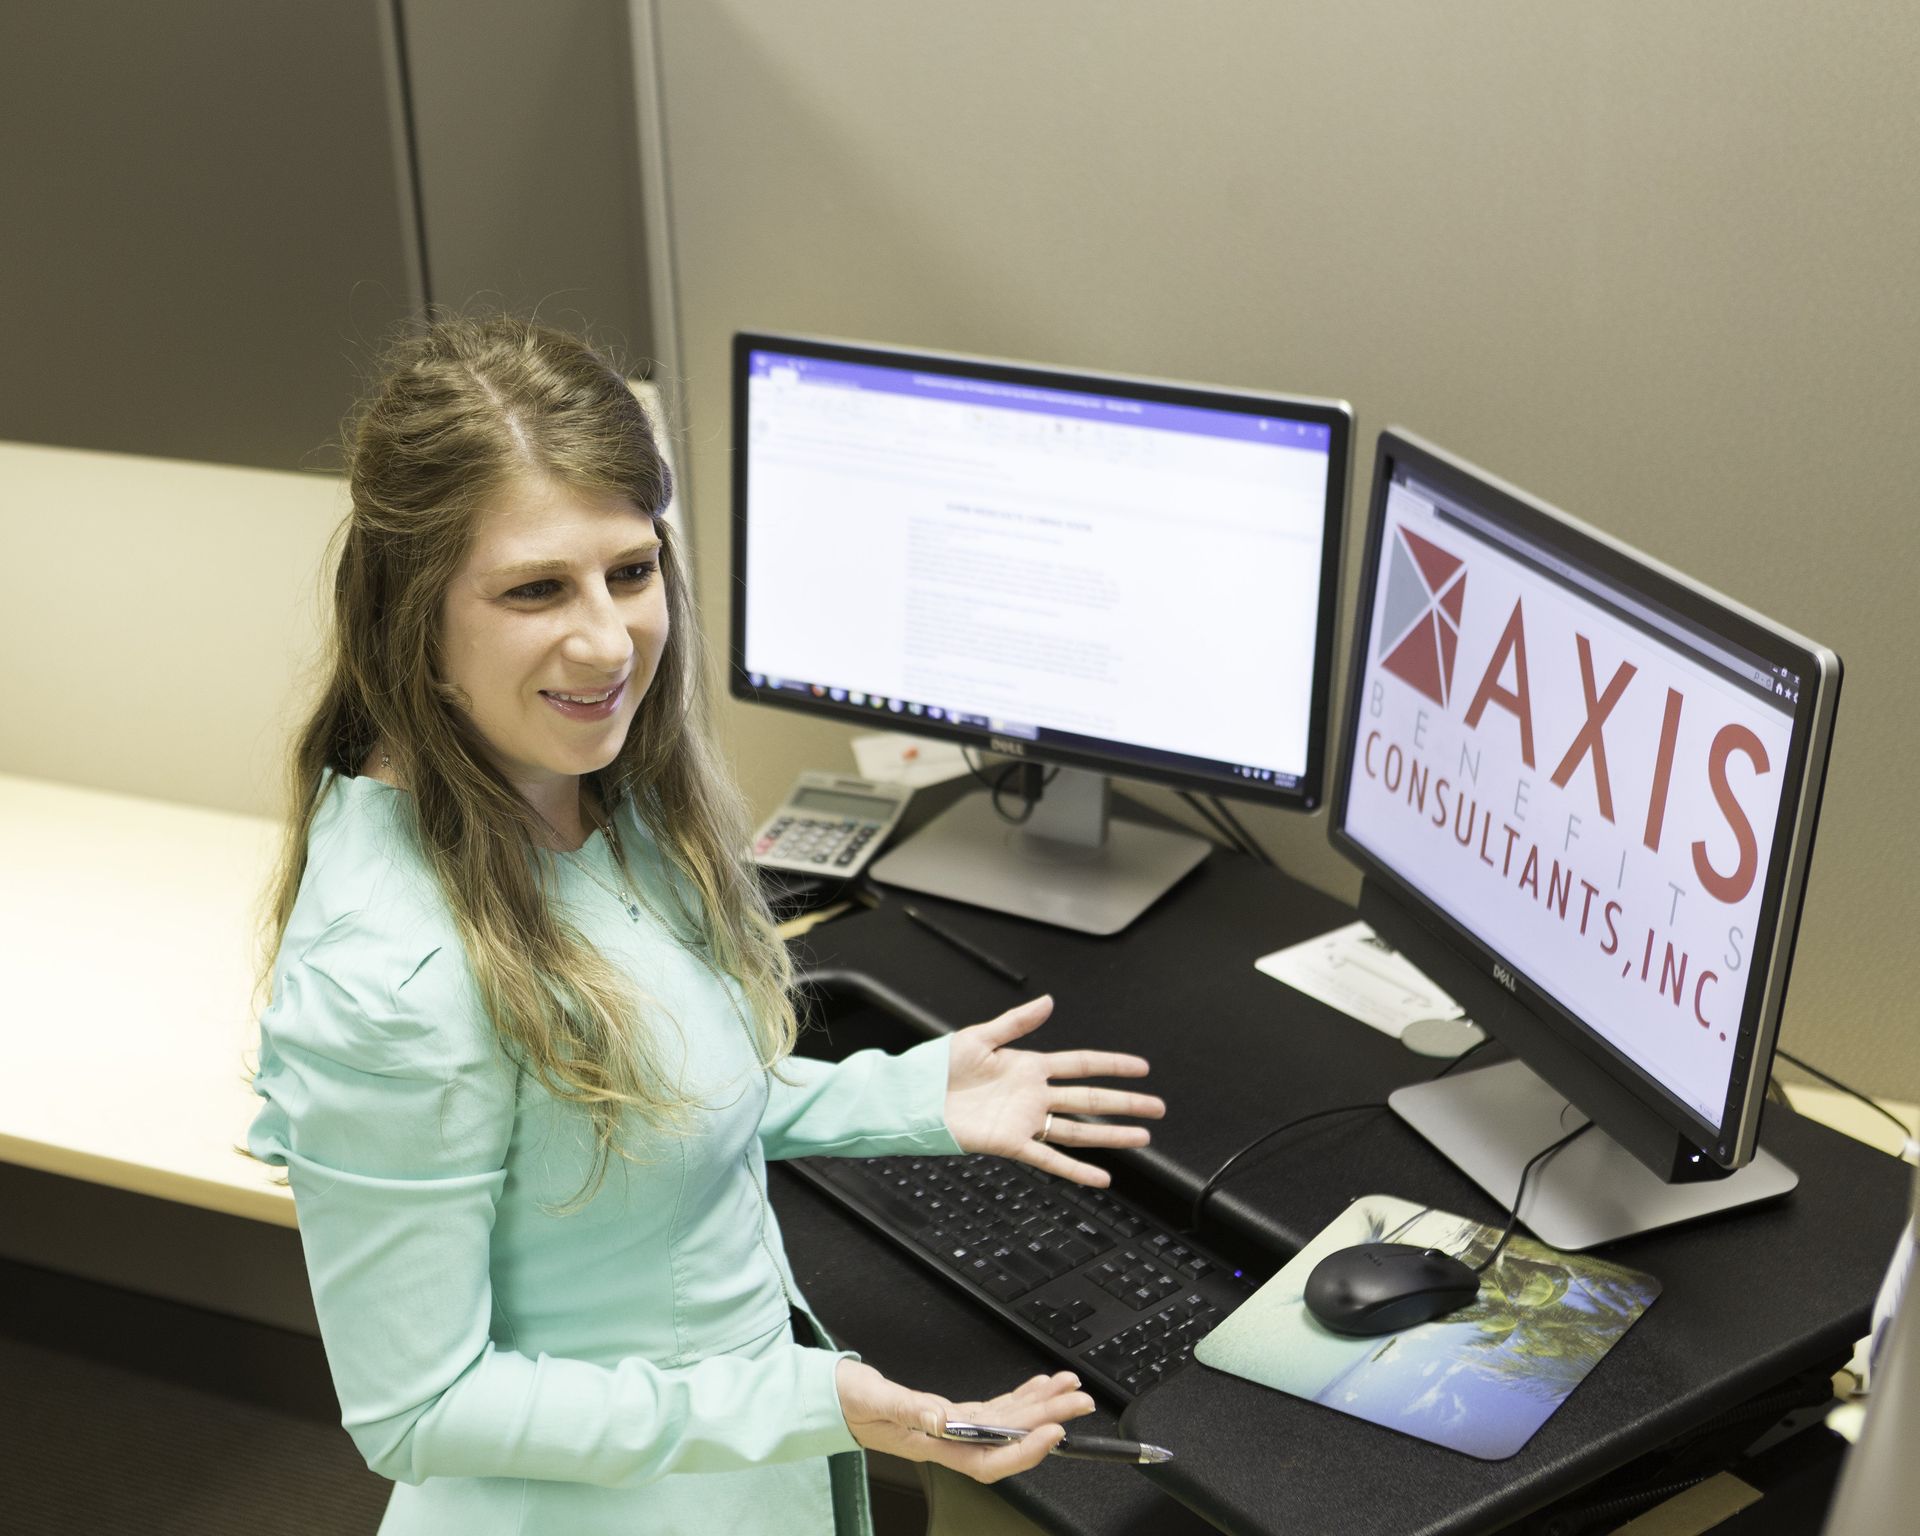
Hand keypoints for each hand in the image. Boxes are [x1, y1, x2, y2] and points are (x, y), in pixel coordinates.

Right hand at [835, 1359, 1093, 1482]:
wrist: (833, 1398)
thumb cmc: (848, 1402)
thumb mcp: (874, 1399)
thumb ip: (908, 1409)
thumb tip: (941, 1417)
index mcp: (932, 1444)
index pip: (987, 1460)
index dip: (1024, 1452)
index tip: (1053, 1433)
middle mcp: (950, 1439)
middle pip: (1009, 1437)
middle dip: (1048, 1420)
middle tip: (1079, 1401)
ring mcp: (954, 1426)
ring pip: (1008, 1422)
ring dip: (1042, 1406)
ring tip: (1070, 1390)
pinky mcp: (952, 1410)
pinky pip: (994, 1409)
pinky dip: (1020, 1396)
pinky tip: (1039, 1388)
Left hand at [944, 995, 1163, 1186]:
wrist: (913, 1097)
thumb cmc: (939, 1067)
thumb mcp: (979, 1037)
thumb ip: (1017, 1023)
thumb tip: (1049, 1001)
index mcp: (1029, 1066)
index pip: (1082, 1064)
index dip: (1112, 1064)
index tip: (1142, 1067)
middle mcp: (1034, 1095)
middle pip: (1090, 1099)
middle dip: (1125, 1103)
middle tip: (1158, 1107)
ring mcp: (1026, 1121)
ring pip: (1079, 1130)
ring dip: (1112, 1136)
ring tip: (1144, 1138)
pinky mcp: (1011, 1144)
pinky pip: (1050, 1159)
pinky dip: (1076, 1170)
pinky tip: (1103, 1177)